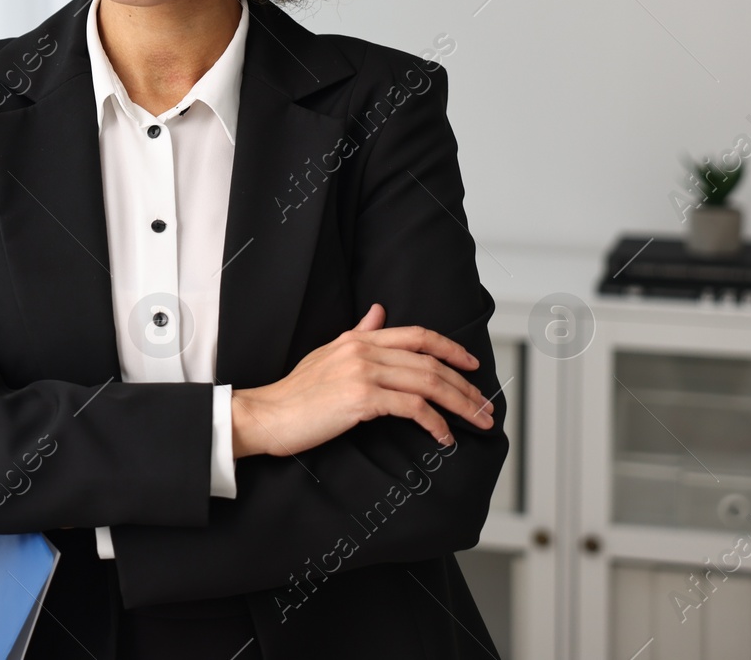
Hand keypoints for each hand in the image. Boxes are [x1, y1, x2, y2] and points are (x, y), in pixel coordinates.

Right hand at [230, 302, 495, 458]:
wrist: (266, 414)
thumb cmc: (294, 394)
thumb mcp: (327, 354)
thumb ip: (357, 334)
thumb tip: (378, 313)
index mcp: (357, 339)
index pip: (417, 335)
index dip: (451, 348)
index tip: (472, 365)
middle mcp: (363, 349)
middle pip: (430, 362)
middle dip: (465, 385)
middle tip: (485, 406)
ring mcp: (363, 372)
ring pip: (428, 383)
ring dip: (460, 404)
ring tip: (477, 422)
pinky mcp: (361, 399)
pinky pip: (413, 408)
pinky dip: (436, 423)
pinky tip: (445, 437)